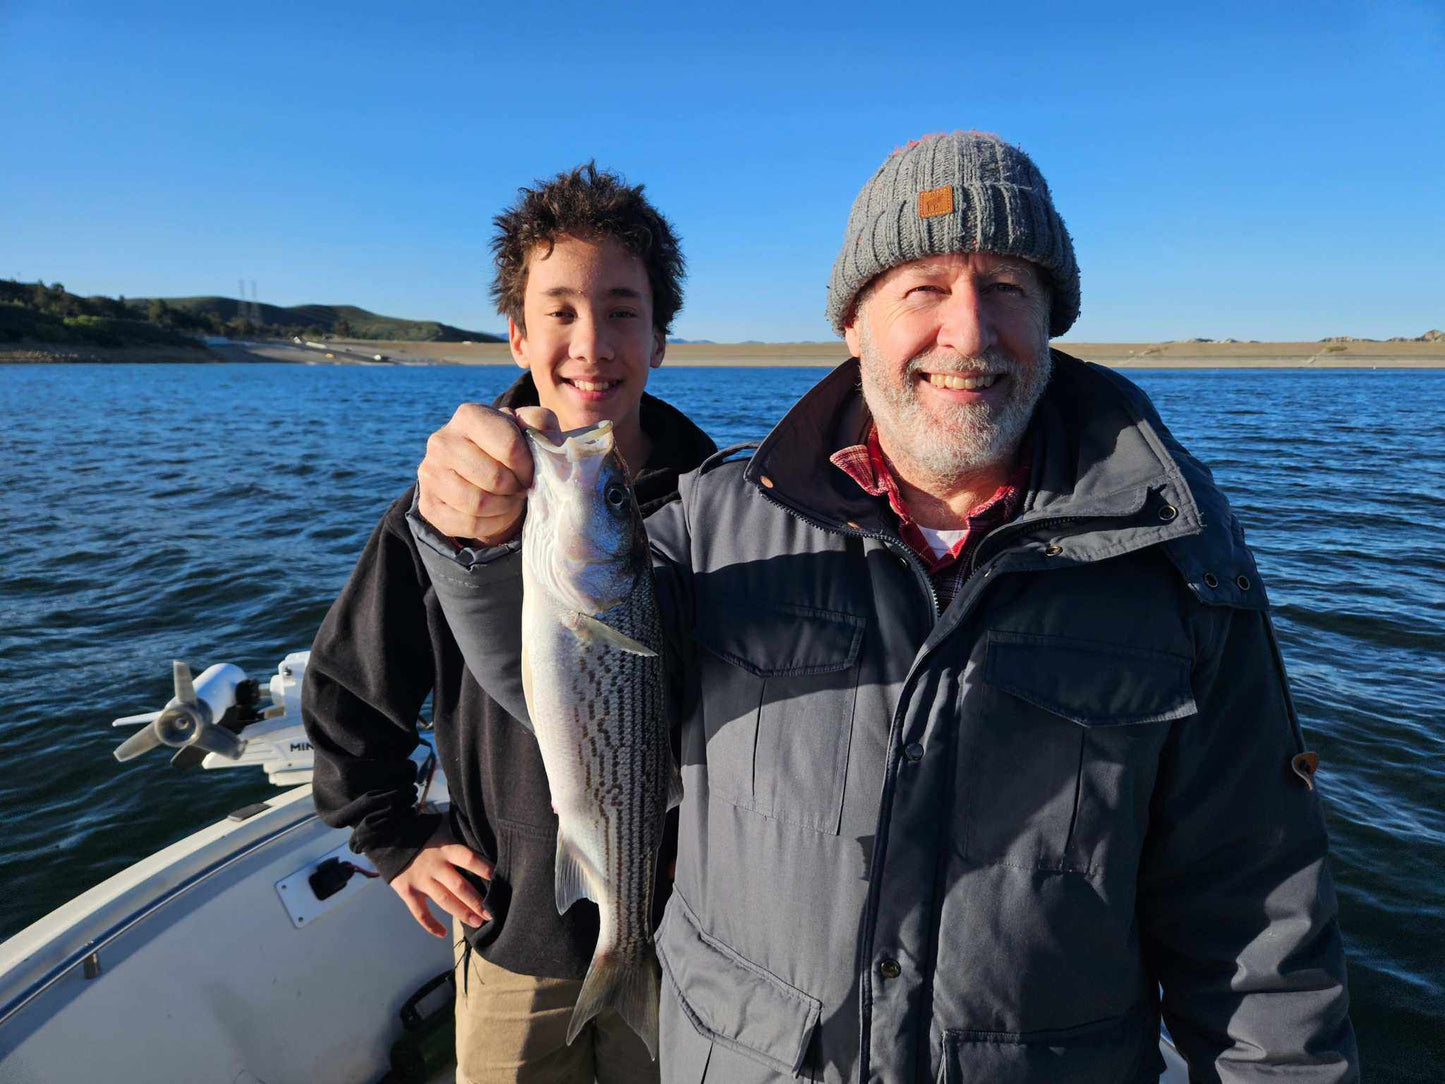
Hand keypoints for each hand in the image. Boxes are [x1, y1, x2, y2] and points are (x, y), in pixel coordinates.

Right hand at [389, 822, 495, 937]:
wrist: (390, 837)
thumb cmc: (425, 832)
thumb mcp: (444, 826)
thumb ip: (462, 831)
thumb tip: (487, 830)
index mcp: (447, 848)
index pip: (469, 859)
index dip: (485, 869)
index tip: (500, 880)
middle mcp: (435, 865)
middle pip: (459, 886)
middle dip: (477, 901)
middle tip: (492, 913)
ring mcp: (421, 880)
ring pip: (444, 900)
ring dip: (462, 913)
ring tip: (478, 923)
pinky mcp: (407, 891)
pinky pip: (419, 912)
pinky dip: (430, 924)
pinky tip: (443, 934)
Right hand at [416, 402, 559, 545]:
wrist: (478, 473)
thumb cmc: (509, 448)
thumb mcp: (529, 429)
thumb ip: (540, 422)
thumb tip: (543, 432)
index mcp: (468, 416)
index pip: (509, 446)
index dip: (528, 467)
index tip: (530, 473)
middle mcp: (441, 441)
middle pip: (494, 478)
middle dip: (516, 489)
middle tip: (520, 489)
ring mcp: (429, 473)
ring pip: (478, 504)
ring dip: (505, 508)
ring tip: (510, 500)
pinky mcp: (428, 504)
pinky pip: (468, 524)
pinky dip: (492, 525)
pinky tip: (497, 514)